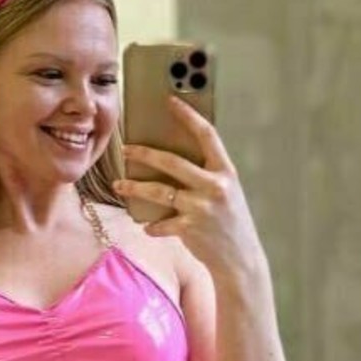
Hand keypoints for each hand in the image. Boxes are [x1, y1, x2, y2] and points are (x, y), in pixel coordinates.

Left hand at [112, 94, 262, 278]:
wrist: (241, 259)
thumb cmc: (231, 223)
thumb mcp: (227, 193)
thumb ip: (208, 175)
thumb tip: (174, 160)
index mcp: (226, 172)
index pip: (207, 135)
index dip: (188, 116)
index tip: (170, 101)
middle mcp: (215, 186)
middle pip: (172, 162)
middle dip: (145, 154)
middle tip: (126, 149)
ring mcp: (202, 208)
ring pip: (160, 191)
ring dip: (135, 188)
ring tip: (119, 184)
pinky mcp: (191, 228)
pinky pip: (162, 223)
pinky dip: (152, 225)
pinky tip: (146, 225)